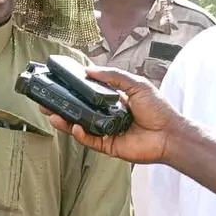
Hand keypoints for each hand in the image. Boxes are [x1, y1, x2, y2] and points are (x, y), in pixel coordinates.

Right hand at [43, 66, 182, 164]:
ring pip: (81, 127)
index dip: (74, 90)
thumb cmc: (158, 109)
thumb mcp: (136, 84)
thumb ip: (113, 76)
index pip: (89, 94)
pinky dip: (80, 135)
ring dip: (65, 121)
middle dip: (62, 107)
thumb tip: (89, 70)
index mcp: (114, 100)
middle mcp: (108, 116)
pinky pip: (90, 141)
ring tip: (52, 114)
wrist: (170, 134)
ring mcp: (107, 131)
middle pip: (80, 111)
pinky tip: (75, 127)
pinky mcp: (109, 146)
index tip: (60, 83)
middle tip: (46, 101)